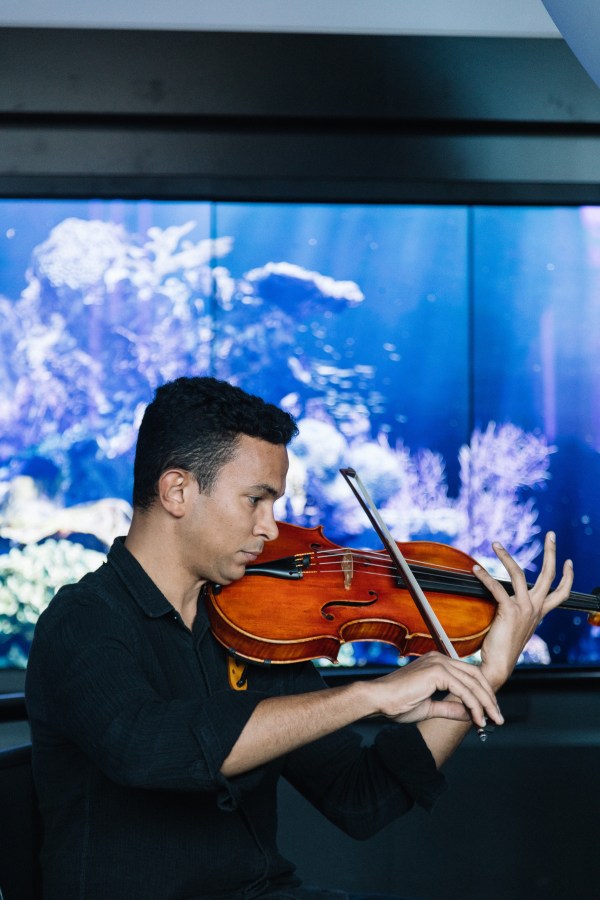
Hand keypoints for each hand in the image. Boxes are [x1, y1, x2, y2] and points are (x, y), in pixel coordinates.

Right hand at [372, 651, 503, 728]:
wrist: (378, 699)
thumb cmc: (397, 703)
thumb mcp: (430, 707)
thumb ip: (450, 707)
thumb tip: (470, 713)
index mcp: (437, 663)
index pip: (469, 674)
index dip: (482, 693)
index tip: (489, 712)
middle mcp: (440, 658)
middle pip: (476, 676)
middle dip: (489, 698)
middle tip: (498, 718)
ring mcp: (438, 662)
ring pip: (473, 683)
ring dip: (485, 704)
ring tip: (492, 721)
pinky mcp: (437, 672)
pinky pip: (464, 690)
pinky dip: (474, 705)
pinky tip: (477, 719)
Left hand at [474, 531, 573, 689]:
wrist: (498, 666)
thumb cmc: (502, 647)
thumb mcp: (516, 625)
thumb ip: (516, 611)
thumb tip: (506, 597)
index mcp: (540, 613)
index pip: (560, 592)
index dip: (566, 576)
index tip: (567, 560)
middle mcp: (536, 609)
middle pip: (549, 576)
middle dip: (551, 552)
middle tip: (551, 534)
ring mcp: (524, 609)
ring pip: (519, 574)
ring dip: (505, 556)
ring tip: (495, 544)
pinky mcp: (509, 611)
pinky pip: (496, 588)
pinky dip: (484, 576)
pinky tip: (475, 569)